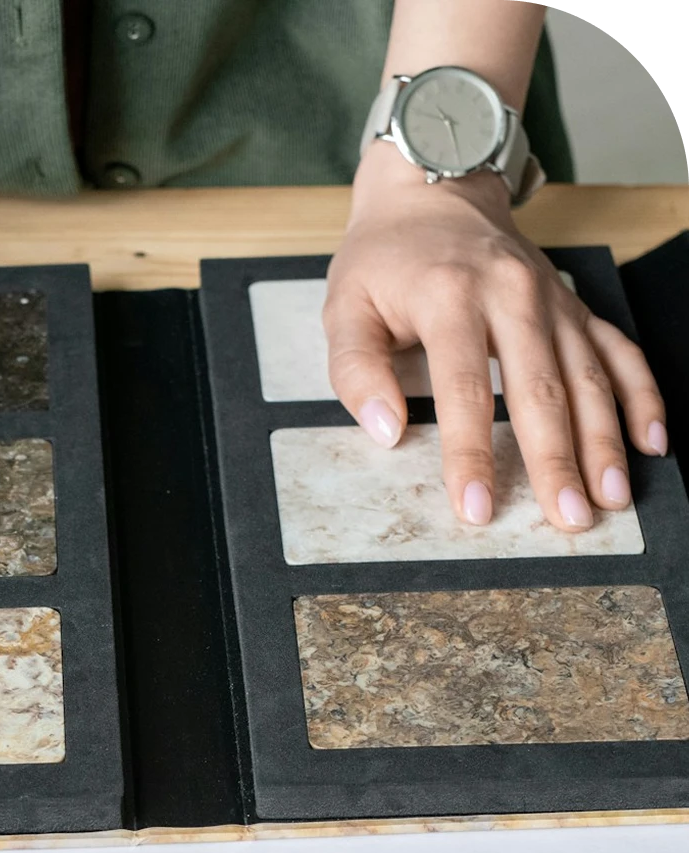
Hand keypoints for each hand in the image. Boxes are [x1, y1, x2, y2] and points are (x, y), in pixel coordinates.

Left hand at [325, 143, 667, 530]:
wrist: (434, 189)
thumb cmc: (383, 261)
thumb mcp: (345, 308)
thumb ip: (356, 370)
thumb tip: (386, 431)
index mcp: (451, 297)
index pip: (464, 391)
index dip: (471, 455)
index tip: (478, 508)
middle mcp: (512, 296)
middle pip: (541, 390)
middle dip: (557, 460)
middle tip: (569, 518)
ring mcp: (551, 299)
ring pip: (588, 376)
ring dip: (604, 440)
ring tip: (612, 497)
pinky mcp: (574, 304)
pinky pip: (617, 350)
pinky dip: (640, 394)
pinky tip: (652, 442)